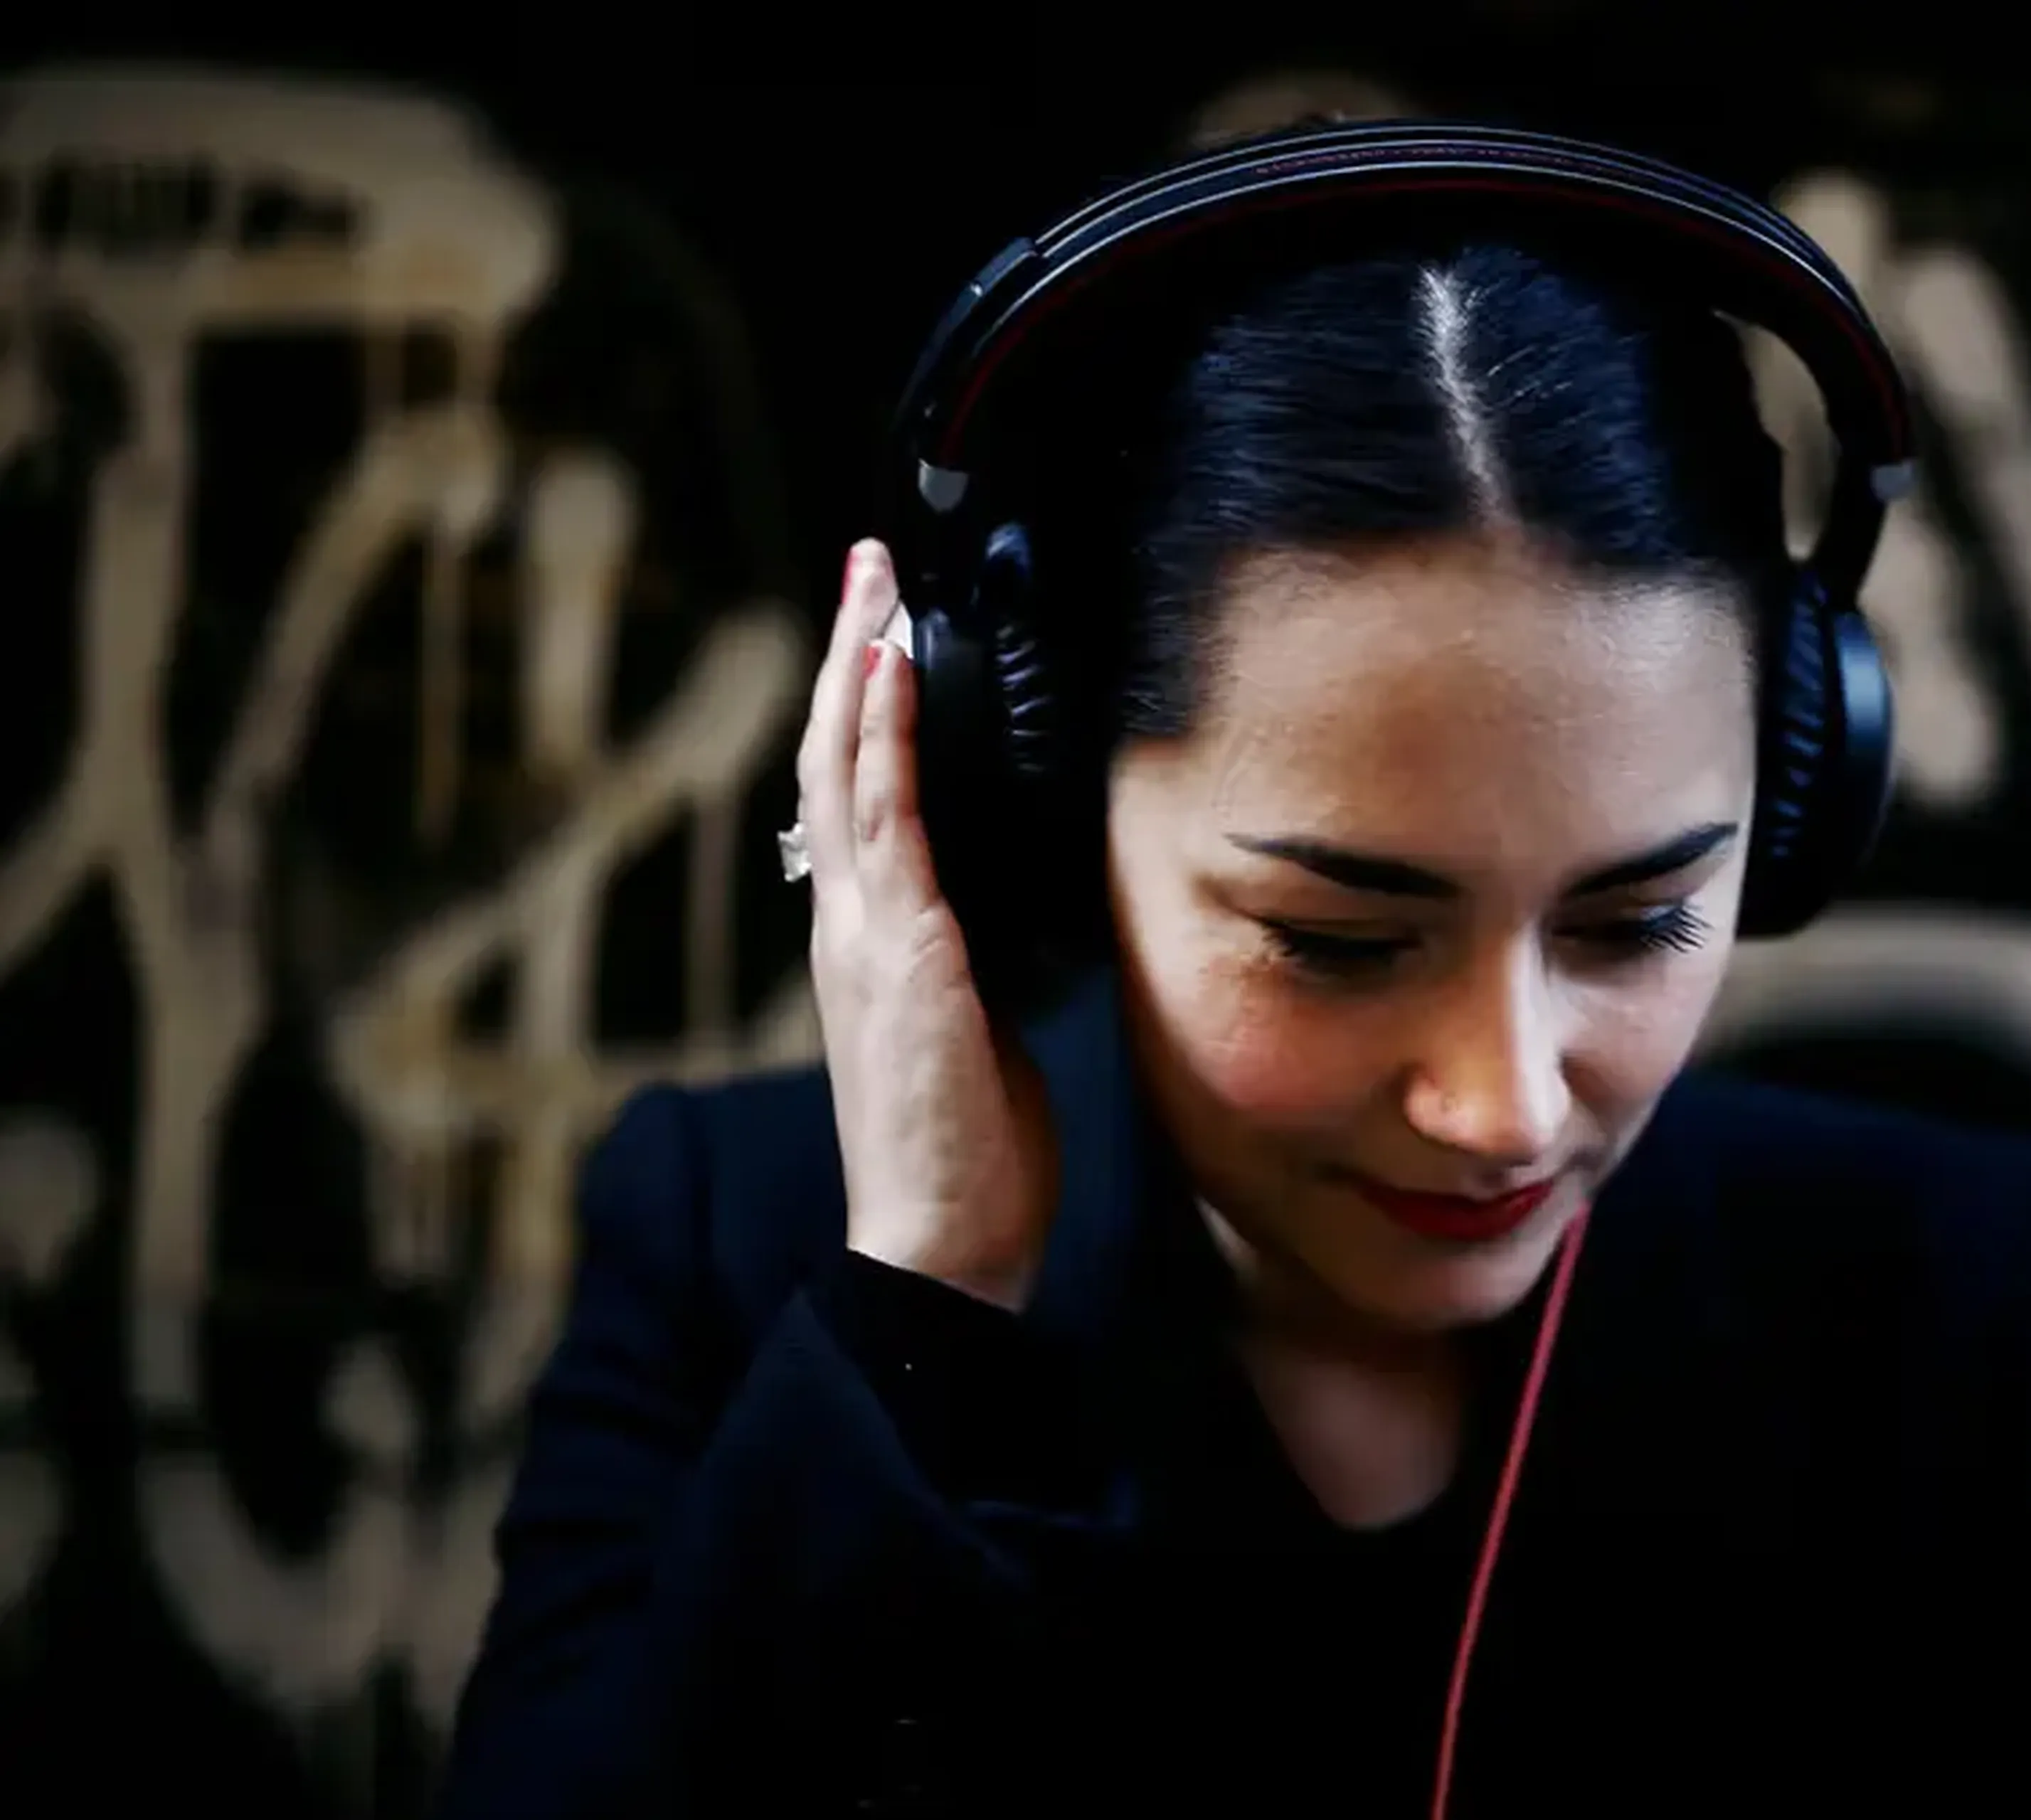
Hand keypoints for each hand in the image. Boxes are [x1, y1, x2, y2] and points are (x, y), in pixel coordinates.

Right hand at [797, 539, 1055, 1308]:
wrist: (940, 1242)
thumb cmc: (966, 1148)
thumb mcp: (976, 1026)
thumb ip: (973, 961)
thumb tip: (1007, 920)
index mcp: (868, 940)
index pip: (854, 797)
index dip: (860, 709)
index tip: (878, 630)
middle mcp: (851, 925)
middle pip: (833, 760)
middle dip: (848, 656)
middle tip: (865, 565)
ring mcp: (868, 936)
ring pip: (847, 772)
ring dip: (860, 669)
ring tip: (874, 587)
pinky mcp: (904, 955)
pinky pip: (890, 826)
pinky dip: (886, 741)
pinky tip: (893, 675)